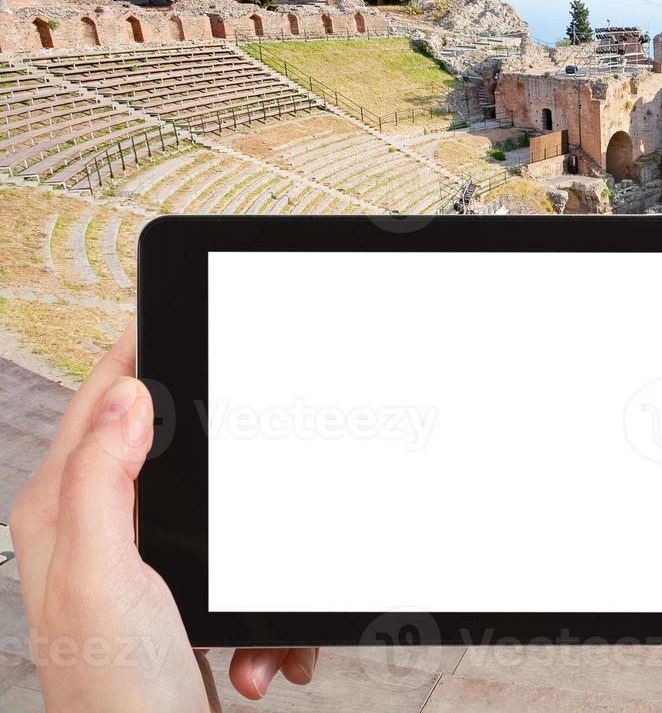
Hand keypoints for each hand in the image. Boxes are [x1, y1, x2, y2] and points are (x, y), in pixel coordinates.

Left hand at [11, 322, 319, 711]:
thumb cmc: (118, 698)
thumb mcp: (106, 578)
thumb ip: (104, 481)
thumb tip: (127, 397)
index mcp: (63, 513)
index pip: (99, 401)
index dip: (140, 353)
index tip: (183, 317)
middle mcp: (96, 535)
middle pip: (174, 450)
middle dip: (235, 471)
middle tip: (268, 469)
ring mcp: (141, 572)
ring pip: (225, 517)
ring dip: (261, 568)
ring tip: (257, 633)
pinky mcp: (181, 608)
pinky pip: (245, 578)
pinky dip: (265, 619)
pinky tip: (261, 659)